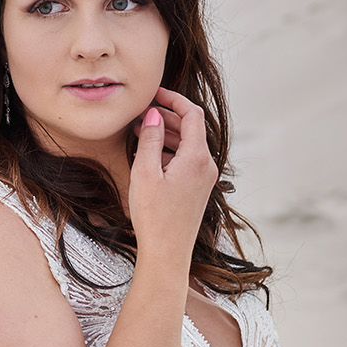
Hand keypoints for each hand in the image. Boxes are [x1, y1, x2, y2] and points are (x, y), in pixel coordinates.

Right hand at [127, 87, 217, 258]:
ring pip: (187, 144)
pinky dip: (169, 150)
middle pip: (190, 128)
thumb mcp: (145, 173)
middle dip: (166, 116)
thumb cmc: (154, 216)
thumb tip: (152, 115)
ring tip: (139, 131)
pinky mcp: (198, 188)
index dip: (173, 99)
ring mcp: (204, 177)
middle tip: (141, 113)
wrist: (167, 252)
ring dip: (166, 134)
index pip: (192, 114)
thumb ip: (149, 139)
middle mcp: (206, 165)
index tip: (154, 94)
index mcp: (197, 157)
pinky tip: (149, 154)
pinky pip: (186, 159)